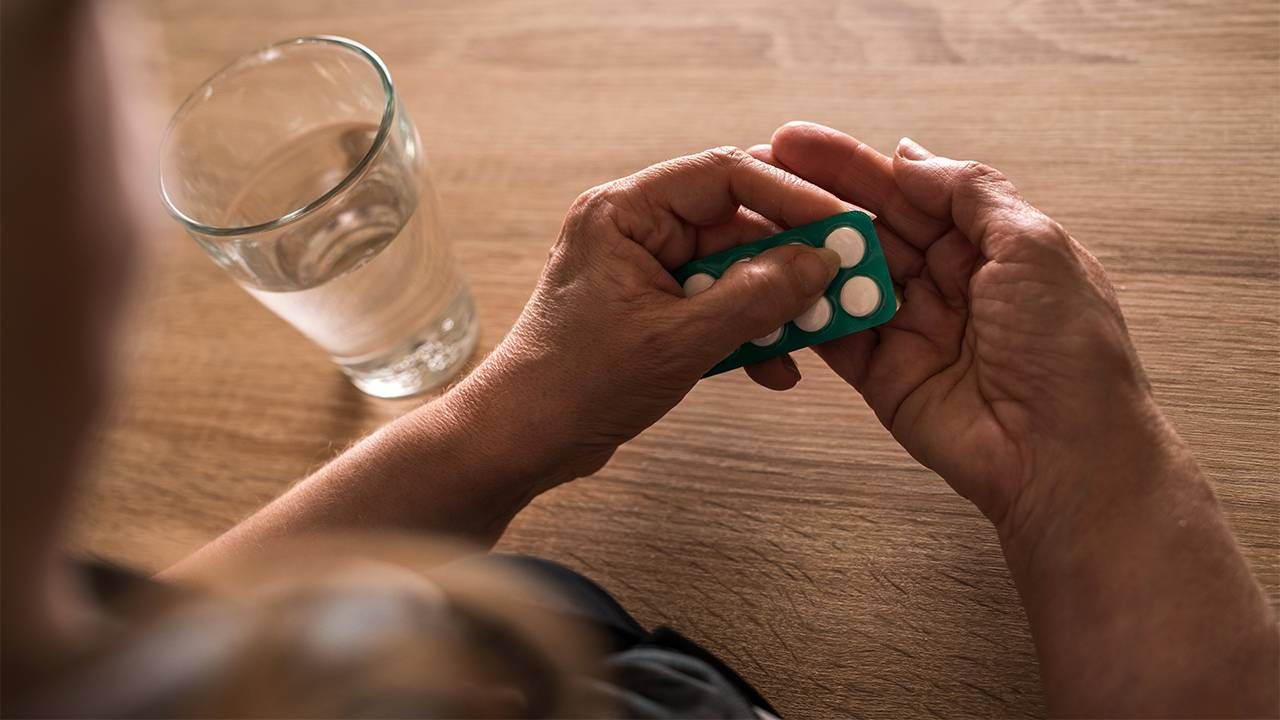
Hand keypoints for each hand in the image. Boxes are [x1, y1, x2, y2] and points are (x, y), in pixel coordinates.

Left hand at [454, 147, 851, 487]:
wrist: (522, 441)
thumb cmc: (575, 384)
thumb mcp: (677, 341)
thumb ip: (754, 299)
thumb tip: (818, 264)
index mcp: (624, 211)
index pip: (724, 174)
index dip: (789, 195)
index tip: (840, 223)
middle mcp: (634, 229)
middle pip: (735, 222)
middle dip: (790, 257)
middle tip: (843, 279)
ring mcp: (643, 270)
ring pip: (733, 268)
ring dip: (774, 302)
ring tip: (815, 330)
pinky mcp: (652, 310)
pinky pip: (717, 304)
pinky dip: (748, 331)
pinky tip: (775, 367)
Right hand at [749, 123, 1166, 535]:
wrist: (1065, 459)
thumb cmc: (1070, 351)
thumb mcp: (1034, 247)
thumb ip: (969, 193)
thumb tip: (909, 155)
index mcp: (989, 246)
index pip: (910, 191)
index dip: (854, 164)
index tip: (796, 139)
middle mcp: (947, 283)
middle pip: (869, 227)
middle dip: (815, 196)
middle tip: (755, 166)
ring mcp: (910, 330)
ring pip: (843, 276)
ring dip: (801, 247)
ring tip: (749, 218)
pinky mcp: (882, 377)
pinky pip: (833, 335)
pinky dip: (801, 310)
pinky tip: (766, 279)